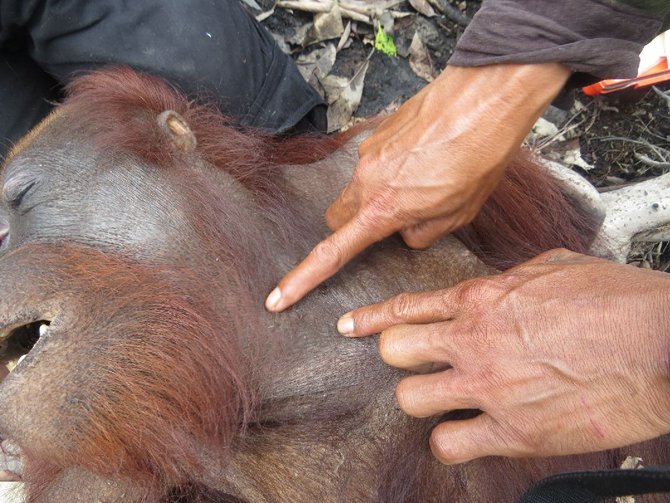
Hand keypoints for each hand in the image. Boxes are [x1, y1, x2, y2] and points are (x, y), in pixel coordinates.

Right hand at [265, 63, 570, 311]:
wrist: (483, 98)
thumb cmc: (478, 157)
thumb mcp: (458, 214)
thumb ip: (421, 233)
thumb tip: (405, 232)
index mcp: (382, 209)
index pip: (332, 253)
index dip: (302, 279)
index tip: (278, 298)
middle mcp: (364, 180)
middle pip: (336, 217)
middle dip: (351, 229)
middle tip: (385, 226)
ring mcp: (367, 153)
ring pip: (356, 188)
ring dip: (375, 197)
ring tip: (422, 184)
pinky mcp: (376, 132)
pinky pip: (372, 162)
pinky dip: (389, 170)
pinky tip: (423, 160)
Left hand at [336, 249, 669, 462]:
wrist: (660, 344)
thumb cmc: (616, 301)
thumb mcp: (555, 267)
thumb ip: (511, 279)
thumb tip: (495, 286)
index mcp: (483, 299)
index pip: (407, 307)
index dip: (372, 318)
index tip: (351, 326)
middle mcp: (474, 341)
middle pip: (395, 351)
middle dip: (398, 356)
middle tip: (415, 362)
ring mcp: (487, 387)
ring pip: (410, 398)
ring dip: (421, 399)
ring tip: (443, 399)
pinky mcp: (511, 432)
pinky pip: (449, 444)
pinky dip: (451, 442)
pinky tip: (466, 434)